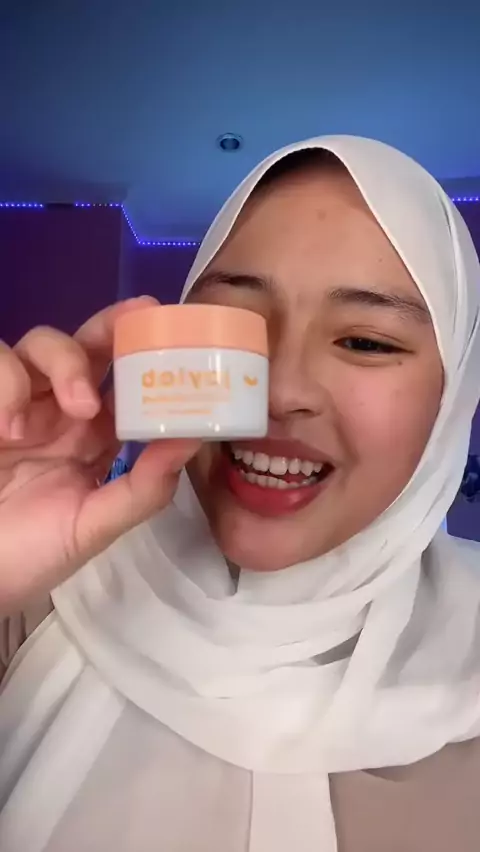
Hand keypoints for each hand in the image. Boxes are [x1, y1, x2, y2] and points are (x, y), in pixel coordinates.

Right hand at [0, 297, 199, 613]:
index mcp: (92, 437)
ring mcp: (16, 404)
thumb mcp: (92, 527)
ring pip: (40, 343)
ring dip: (64, 362)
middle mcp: (56, 411)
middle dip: (110, 328)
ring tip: (75, 408)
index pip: (123, 382)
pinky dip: (7, 384)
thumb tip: (195, 439)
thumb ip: (144, 488)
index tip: (172, 329)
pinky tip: (9, 429)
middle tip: (131, 326)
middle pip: (85, 345)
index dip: (145, 352)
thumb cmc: (27, 555)